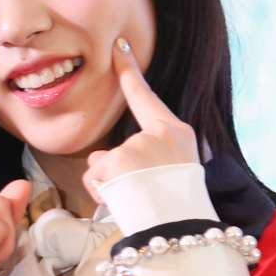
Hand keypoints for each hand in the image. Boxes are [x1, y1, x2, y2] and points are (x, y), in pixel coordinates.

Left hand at [82, 38, 197, 200]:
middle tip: (147, 193)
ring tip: (139, 199)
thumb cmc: (178, 207)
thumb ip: (149, 154)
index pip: (145, 96)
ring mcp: (135, 146)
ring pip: (102, 165)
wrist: (181, 229)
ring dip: (111, 185)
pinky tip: (124, 201)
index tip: (119, 45)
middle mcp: (156, 134)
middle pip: (117, 148)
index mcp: (176, 132)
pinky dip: (101, 193)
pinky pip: (93, 178)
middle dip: (120, 174)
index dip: (130, 70)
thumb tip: (108, 158)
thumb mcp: (175, 169)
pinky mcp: (116, 161)